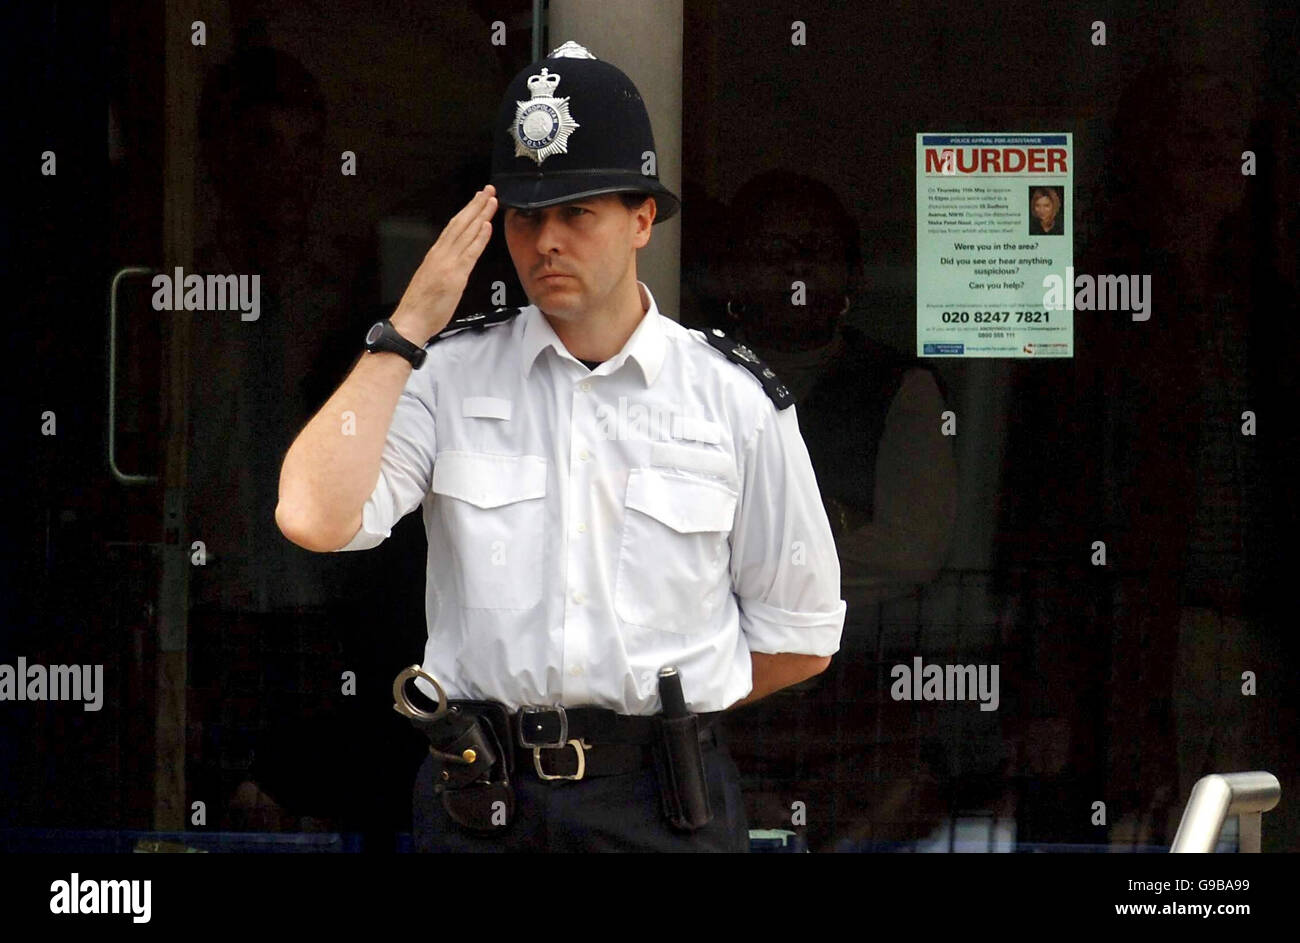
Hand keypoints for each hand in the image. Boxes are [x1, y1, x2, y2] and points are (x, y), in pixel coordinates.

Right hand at [391, 185, 498, 341]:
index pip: (454, 226)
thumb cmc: (421, 306)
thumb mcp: (433, 280)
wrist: (410, 321)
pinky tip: (486, 225)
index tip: (479, 199)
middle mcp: (441, 254)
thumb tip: (459, 260)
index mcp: (436, 254)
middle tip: (489, 190)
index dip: (468, 211)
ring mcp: (447, 263)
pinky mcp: (454, 276)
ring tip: (491, 200)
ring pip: (466, 233)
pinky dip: (479, 238)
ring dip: (480, 214)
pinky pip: (469, 253)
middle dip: (476, 205)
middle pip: (461, 223)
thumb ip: (445, 267)